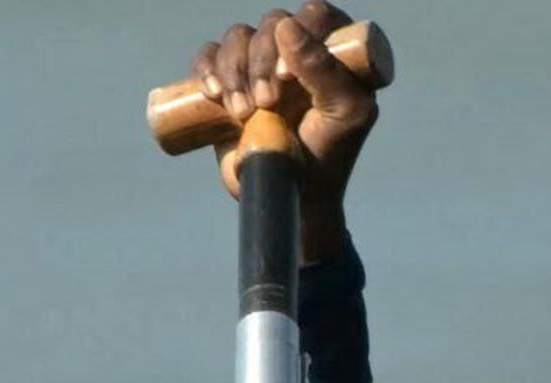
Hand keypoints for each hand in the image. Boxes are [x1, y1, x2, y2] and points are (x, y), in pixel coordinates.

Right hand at [191, 3, 378, 243]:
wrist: (292, 197)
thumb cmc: (327, 157)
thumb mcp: (343, 115)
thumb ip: (326, 70)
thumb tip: (287, 26)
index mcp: (335, 53)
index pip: (316, 15)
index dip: (300, 32)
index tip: (288, 76)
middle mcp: (298, 52)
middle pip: (273, 23)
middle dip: (262, 60)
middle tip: (266, 103)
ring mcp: (261, 65)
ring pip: (239, 35)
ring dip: (235, 70)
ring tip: (243, 112)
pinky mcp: (230, 82)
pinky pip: (210, 54)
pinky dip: (207, 69)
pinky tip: (214, 95)